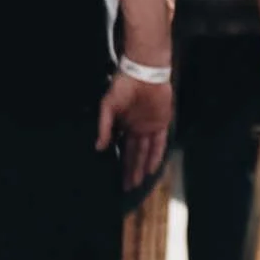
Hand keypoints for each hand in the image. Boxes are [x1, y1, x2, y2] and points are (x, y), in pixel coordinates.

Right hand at [97, 70, 173, 193]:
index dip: (120, 164)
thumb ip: (104, 126)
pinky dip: (155, 156)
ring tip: (138, 183)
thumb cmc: (123, 85)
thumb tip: (99, 147)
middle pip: (133, 155)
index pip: (122, 149)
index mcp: (124, 125)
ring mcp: (149, 127)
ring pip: (145, 152)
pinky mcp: (161, 123)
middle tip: (127, 187)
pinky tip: (151, 169)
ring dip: (141, 167)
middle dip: (130, 171)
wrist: (144, 72)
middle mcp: (137, 129)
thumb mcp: (108, 105)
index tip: (117, 179)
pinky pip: (159, 144)